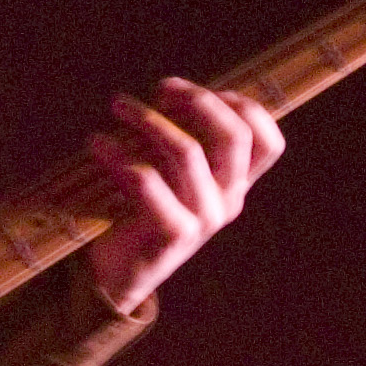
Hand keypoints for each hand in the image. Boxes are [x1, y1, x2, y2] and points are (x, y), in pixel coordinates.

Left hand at [85, 79, 283, 316]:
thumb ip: (183, 142)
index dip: (242, 106)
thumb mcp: (171, 175)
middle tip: (160, 88)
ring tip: (119, 105)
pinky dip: (118, 156)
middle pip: (235, 137)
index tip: (199, 91)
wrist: (118, 277)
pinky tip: (97, 144)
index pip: (268, 142)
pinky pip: (148, 182)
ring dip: (149, 118)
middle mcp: (228, 202)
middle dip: (198, 100)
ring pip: (188, 152)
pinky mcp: (173, 236)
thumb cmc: (140, 213)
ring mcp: (204, 221)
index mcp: (235, 186)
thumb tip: (171, 93)